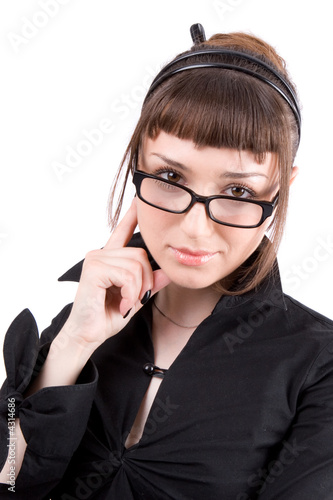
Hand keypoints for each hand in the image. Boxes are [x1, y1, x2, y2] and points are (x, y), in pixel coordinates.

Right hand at [61, 199, 170, 348]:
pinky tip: (123, 303)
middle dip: (146, 280)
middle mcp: (101, 253)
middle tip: (136, 299)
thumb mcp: (135, 298)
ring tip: (127, 303)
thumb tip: (167, 272)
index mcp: (110, 258)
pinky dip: (131, 293)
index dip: (132, 216)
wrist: (87, 334)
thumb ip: (150, 284)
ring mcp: (96, 258)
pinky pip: (127, 275)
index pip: (123, 231)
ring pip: (136, 265)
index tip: (139, 200)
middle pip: (141, 254)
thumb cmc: (106, 316)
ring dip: (138, 289)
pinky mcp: (94, 268)